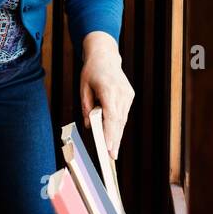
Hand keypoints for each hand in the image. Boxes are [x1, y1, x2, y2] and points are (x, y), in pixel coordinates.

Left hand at [80, 32, 133, 159]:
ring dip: (117, 135)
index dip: (110, 133)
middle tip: (112, 157)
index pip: (110, 115)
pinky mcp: (129, 95)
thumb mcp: (83, 88)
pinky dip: (118, 125)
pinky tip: (115, 137)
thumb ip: (86, 107)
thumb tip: (88, 125)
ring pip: (122, 119)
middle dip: (115, 140)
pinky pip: (123, 114)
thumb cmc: (91, 72)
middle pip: (118, 121)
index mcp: (108, 89)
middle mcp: (121, 92)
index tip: (108, 147)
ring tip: (113, 152)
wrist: (105, 56)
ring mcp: (127, 94)